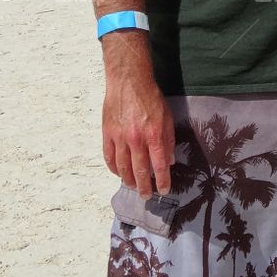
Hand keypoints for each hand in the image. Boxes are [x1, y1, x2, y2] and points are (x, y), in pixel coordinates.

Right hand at [102, 45, 174, 197]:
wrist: (129, 81)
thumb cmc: (150, 97)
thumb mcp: (167, 116)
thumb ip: (168, 140)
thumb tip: (169, 161)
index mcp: (154, 134)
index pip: (159, 165)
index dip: (162, 181)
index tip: (164, 190)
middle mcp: (136, 139)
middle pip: (139, 171)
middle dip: (144, 187)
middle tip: (146, 196)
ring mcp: (120, 138)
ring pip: (123, 168)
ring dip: (129, 181)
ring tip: (134, 186)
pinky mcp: (107, 134)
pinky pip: (109, 158)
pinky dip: (114, 169)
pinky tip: (119, 173)